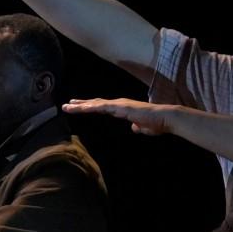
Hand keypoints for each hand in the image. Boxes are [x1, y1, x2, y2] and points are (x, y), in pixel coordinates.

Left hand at [63, 97, 177, 135]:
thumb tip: (134, 128)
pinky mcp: (120, 108)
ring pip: (95, 104)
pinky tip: (80, 108)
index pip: (103, 107)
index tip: (79, 107)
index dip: (91, 106)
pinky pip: (101, 107)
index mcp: (122, 109)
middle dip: (81, 104)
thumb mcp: (143, 127)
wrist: (165, 119)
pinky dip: (90, 107)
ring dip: (81, 106)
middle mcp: (119, 104)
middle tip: (67, 104)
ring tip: (67, 106)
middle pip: (96, 103)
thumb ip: (137, 127)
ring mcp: (119, 105)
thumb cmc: (156, 123)